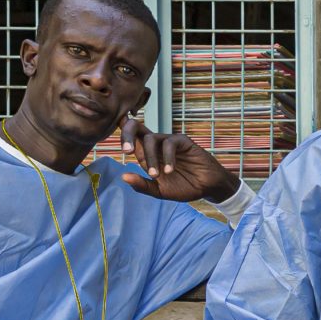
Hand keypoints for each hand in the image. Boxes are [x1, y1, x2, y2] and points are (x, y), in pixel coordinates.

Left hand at [116, 120, 238, 203]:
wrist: (207, 188)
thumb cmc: (184, 187)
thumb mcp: (160, 191)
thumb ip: (142, 185)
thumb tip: (123, 176)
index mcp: (147, 154)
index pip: (131, 137)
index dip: (121, 131)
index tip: (113, 131)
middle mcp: (156, 144)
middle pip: (136, 128)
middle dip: (127, 135)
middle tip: (125, 151)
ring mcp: (169, 141)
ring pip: (151, 138)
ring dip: (151, 158)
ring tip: (157, 175)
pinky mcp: (183, 141)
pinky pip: (169, 143)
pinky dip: (167, 158)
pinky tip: (170, 171)